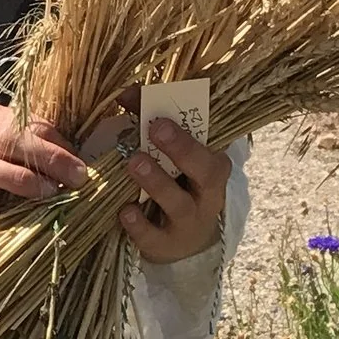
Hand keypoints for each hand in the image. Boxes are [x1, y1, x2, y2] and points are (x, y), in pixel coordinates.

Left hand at [118, 114, 230, 265]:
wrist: (185, 242)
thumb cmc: (177, 185)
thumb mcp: (171, 155)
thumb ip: (150, 121)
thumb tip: (124, 93)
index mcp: (213, 165)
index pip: (208, 139)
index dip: (187, 122)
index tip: (162, 108)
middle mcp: (207, 194)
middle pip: (206, 171)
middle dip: (183, 148)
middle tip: (156, 128)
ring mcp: (188, 222)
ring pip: (179, 204)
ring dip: (157, 182)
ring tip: (134, 162)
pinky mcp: (166, 246)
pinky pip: (154, 237)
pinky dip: (138, 224)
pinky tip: (124, 210)